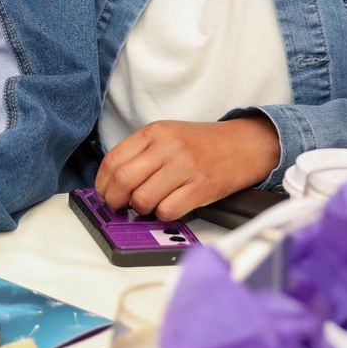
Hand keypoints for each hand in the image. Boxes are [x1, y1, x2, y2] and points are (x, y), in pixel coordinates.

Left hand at [94, 116, 281, 220]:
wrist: (244, 145)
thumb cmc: (202, 144)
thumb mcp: (168, 136)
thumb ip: (141, 153)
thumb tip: (112, 182)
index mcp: (154, 132)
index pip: (112, 160)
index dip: (102, 183)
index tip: (103, 193)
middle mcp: (167, 147)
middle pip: (123, 180)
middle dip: (114, 200)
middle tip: (119, 206)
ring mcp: (185, 167)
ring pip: (143, 199)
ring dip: (141, 209)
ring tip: (149, 205)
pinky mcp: (201, 187)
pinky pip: (168, 210)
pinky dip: (163, 215)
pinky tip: (169, 207)